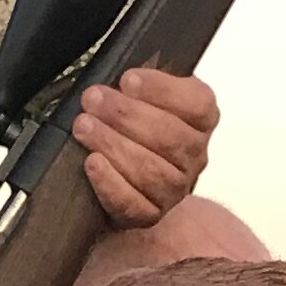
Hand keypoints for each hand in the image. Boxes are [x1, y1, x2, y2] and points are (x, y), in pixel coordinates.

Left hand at [71, 67, 218, 228]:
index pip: (197, 104)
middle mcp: (194, 155)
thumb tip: (118, 72)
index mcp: (200, 120)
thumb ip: (140, 84)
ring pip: (151, 170)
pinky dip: (110, 182)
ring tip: (85, 127)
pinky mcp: (150, 214)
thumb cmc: (137, 129)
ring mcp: (175, 188)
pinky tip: (93, 163)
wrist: (129, 180)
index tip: (128, 80)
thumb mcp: (145, 96)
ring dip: (113, 144)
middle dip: (126, 115)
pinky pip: (134, 203)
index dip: (162, 91)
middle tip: (94, 100)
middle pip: (170, 136)